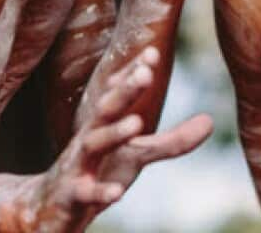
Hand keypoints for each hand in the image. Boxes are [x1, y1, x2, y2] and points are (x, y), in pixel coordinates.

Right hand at [7, 49, 211, 231]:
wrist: (50, 209)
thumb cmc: (97, 172)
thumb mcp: (136, 156)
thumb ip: (171, 141)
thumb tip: (210, 121)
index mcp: (102, 125)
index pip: (115, 93)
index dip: (131, 74)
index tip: (152, 53)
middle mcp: (87, 138)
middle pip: (104, 109)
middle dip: (123, 90)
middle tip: (146, 73)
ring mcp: (76, 166)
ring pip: (91, 144)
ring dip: (113, 133)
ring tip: (136, 124)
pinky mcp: (70, 195)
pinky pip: (83, 192)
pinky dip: (99, 192)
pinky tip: (117, 193)